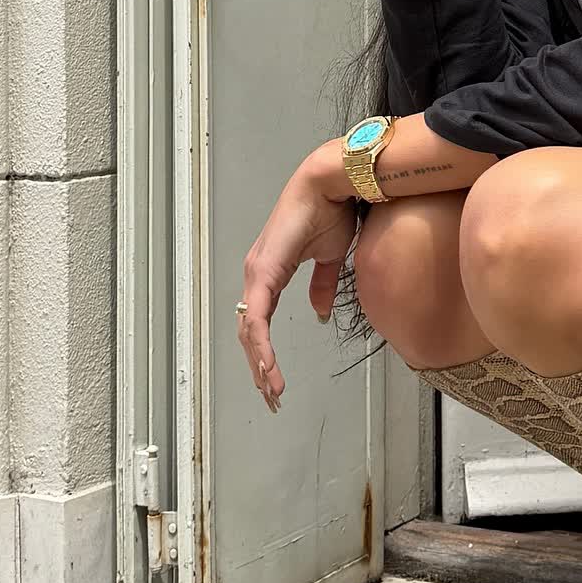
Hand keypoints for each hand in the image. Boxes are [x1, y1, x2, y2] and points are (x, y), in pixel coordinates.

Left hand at [237, 142, 358, 410]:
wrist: (333, 185)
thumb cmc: (332, 212)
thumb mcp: (329, 258)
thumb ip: (321, 286)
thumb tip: (319, 312)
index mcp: (269, 273)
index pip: (259, 322)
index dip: (265, 353)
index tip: (275, 380)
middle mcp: (256, 274)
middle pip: (249, 332)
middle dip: (259, 368)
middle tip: (271, 396)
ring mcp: (257, 272)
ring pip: (249, 329)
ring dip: (259, 363)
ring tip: (271, 390)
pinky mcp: (264, 271)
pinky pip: (258, 315)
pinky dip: (261, 342)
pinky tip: (267, 363)